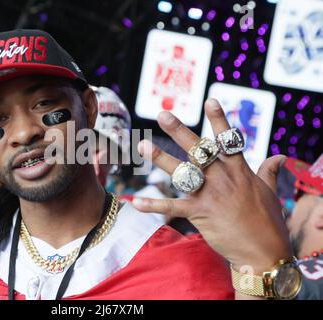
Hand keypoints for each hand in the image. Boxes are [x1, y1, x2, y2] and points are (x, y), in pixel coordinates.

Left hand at [133, 99, 291, 274]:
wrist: (264, 252)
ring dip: (160, 158)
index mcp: (239, 170)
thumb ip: (270, 172)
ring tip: (142, 145)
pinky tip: (134, 201)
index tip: (209, 99)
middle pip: (198, 149)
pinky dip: (153, 205)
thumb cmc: (269, 222)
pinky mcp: (199, 213)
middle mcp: (222, 177)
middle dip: (179, 130)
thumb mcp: (270, 193)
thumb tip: (280, 157)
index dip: (219, 119)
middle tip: (163, 114)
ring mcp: (210, 194)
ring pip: (181, 171)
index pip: (227, 139)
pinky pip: (172, 206)